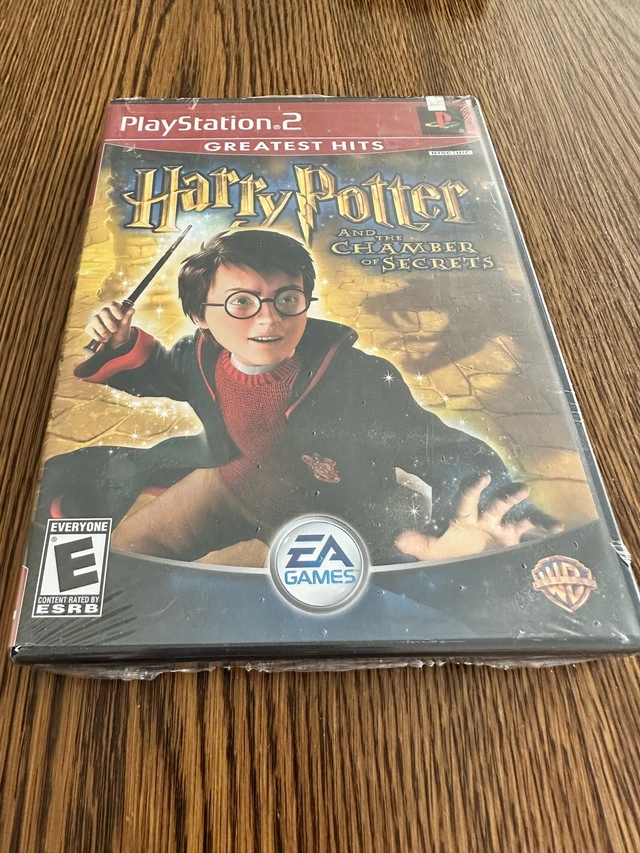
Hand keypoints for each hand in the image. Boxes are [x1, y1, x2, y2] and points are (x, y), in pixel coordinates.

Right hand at [85, 301, 134, 347]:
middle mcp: (103, 312)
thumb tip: (132, 310)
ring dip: (102, 330)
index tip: (120, 317)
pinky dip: (97, 336)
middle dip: (109, 323)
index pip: (112, 304)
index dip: (115, 309)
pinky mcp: (90, 327)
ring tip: (109, 336)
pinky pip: (90, 329)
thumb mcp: (126, 326)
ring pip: (95, 320)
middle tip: (114, 330)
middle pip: (103, 312)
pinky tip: (103, 339)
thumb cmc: (121, 332)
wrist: (116, 344)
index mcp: (113, 310)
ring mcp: (96, 319)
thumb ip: (127, 318)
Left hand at [395, 473, 562, 561]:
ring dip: (533, 514)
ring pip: (520, 516)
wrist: (463, 579)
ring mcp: (503, 532)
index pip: (468, 498)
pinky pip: (533, 534)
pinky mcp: (515, 544)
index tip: (484, 478)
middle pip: (499, 503)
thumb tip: (398, 538)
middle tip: (522, 489)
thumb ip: (419, 544)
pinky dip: (546, 530)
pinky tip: (559, 529)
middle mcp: (486, 521)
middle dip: (509, 495)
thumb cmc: (447, 559)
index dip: (474, 487)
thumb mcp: (432, 554)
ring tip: (549, 520)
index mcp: (465, 519)